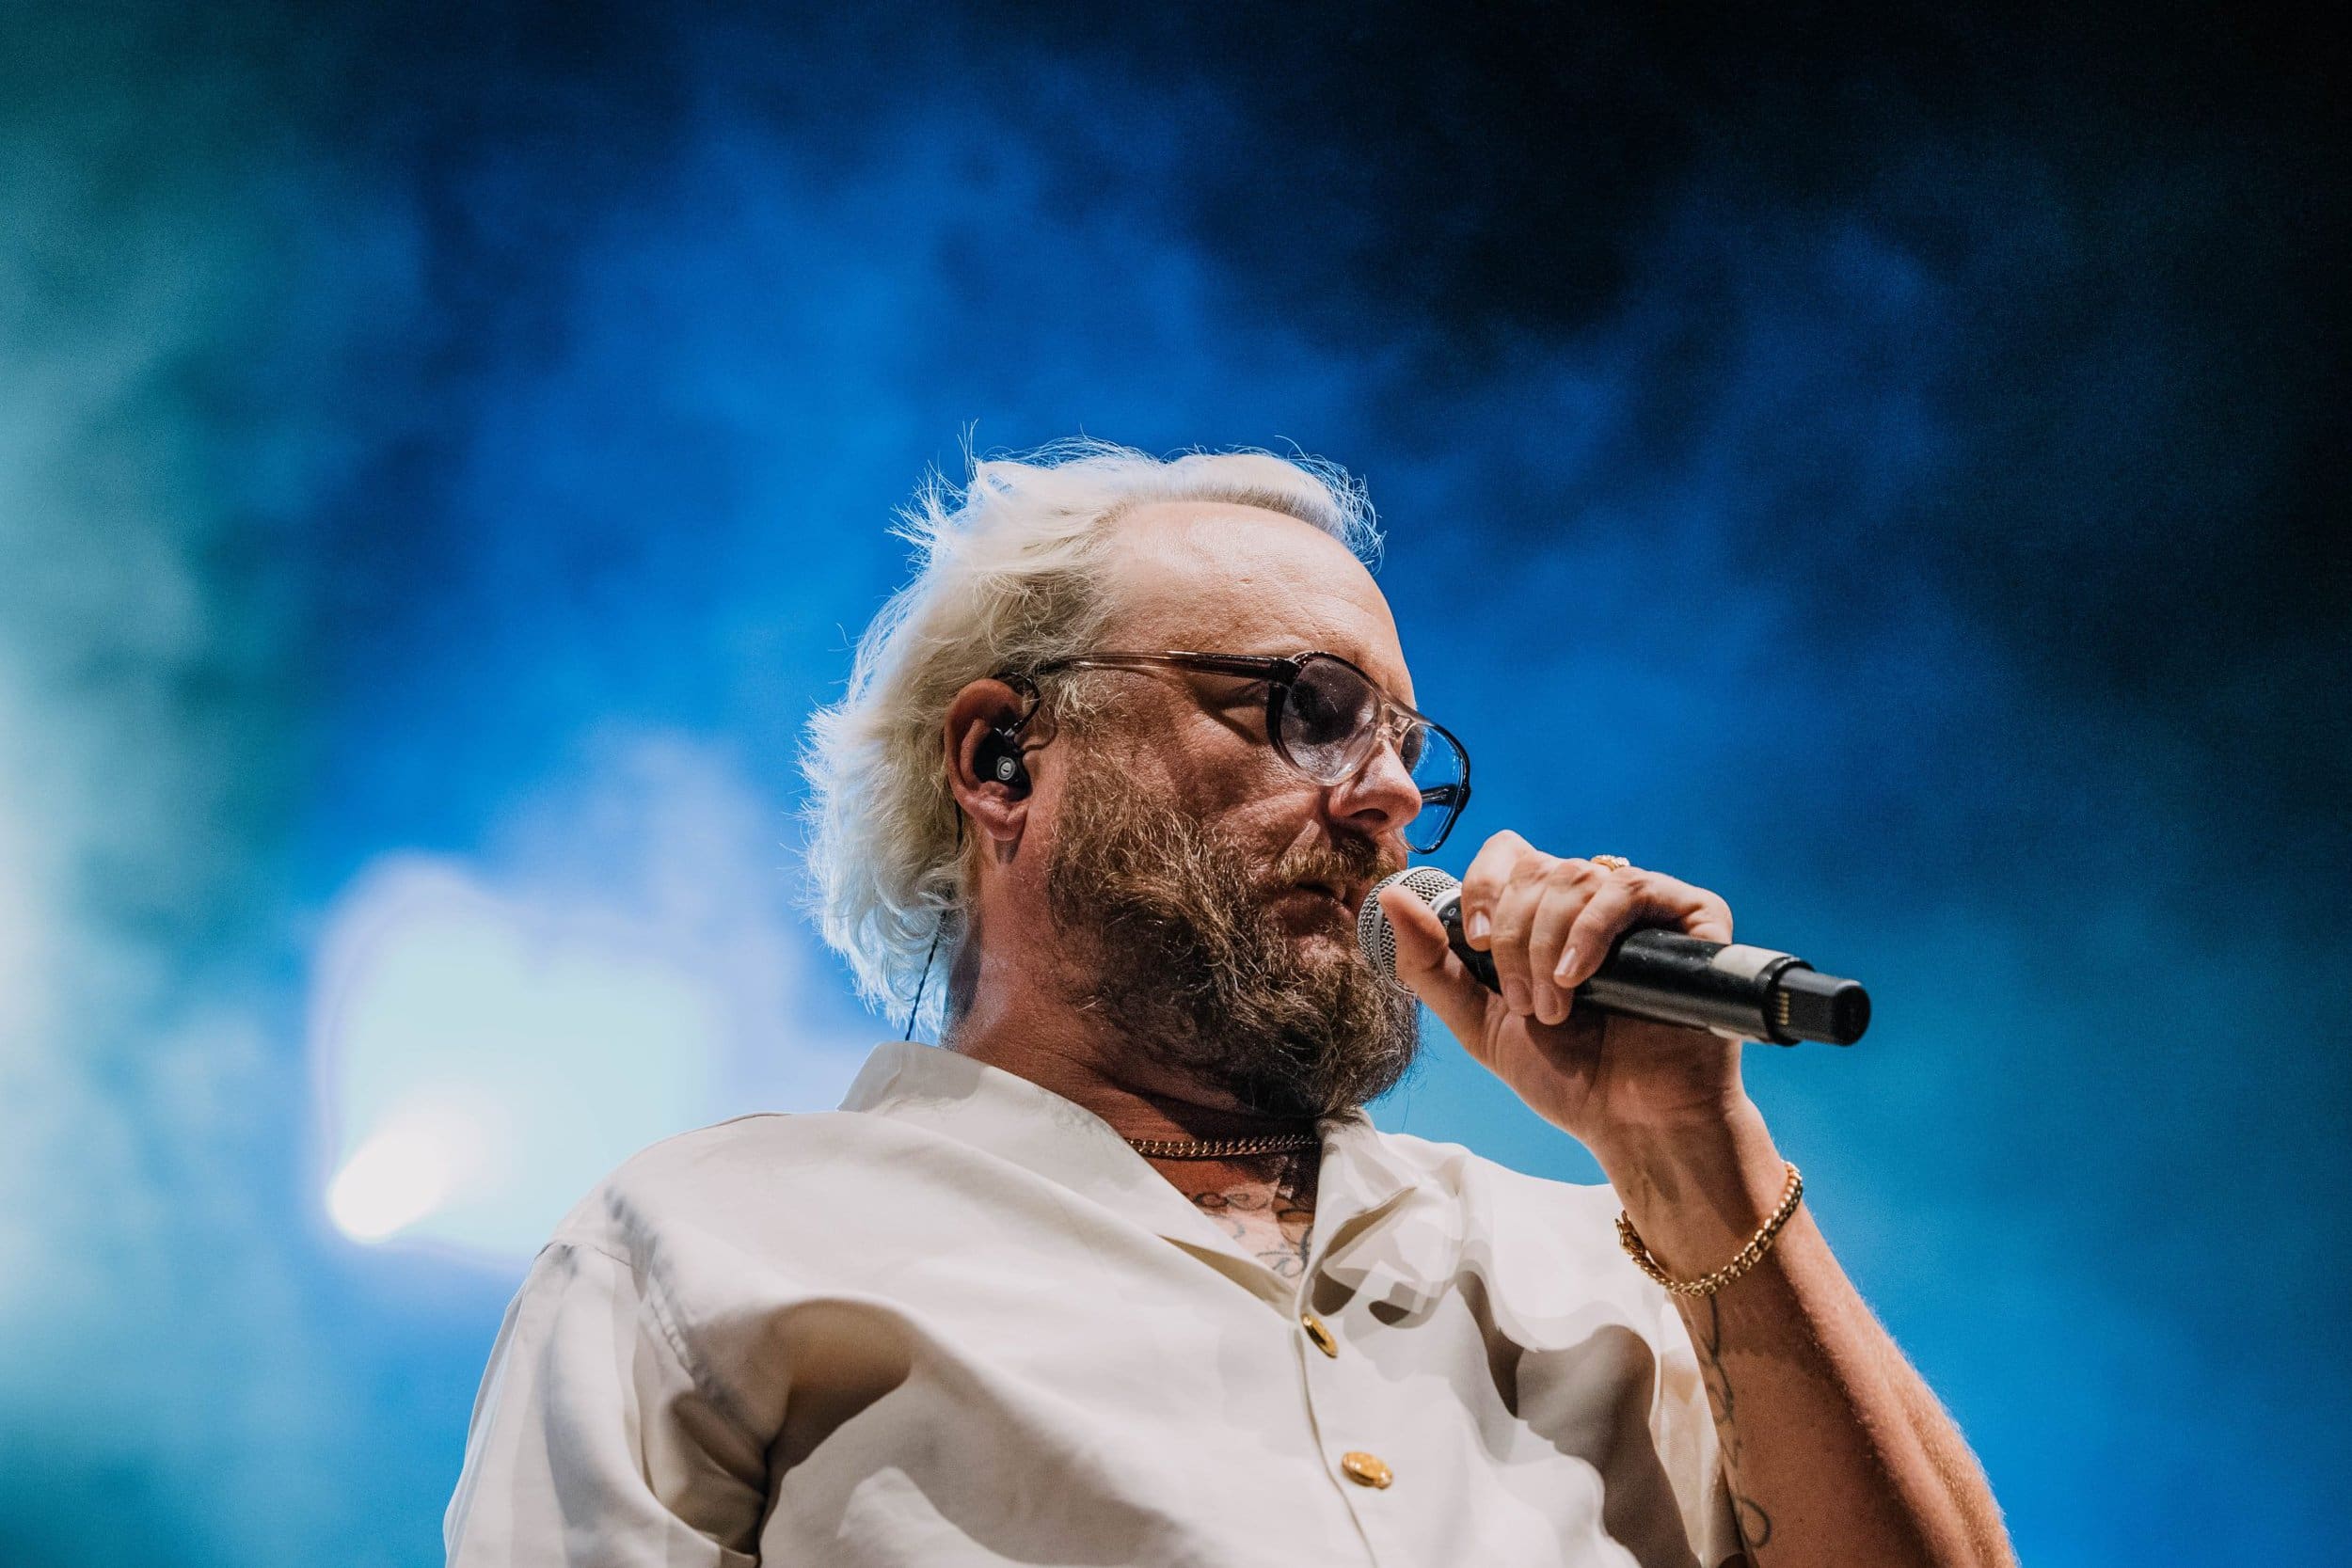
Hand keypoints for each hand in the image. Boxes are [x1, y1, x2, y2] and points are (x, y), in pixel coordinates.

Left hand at [1378, 831, 1749, 1154]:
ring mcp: (1642, 907)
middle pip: (1537, 870)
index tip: (1475, 943)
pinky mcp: (1691, 918)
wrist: (1633, 1123)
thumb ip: (1430, 963)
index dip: (1483, 886)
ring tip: (1554, 1006)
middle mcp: (1592, 901)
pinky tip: (1578, 976)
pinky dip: (1592, 930)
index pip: (1507, 854)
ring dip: (1548, 945)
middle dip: (1514, 939)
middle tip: (1525, 1003)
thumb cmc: (1566, 1075)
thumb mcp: (1479, 1021)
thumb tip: (1390, 896)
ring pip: (1577, 877)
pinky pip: (1633, 888)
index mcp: (1545, 914)